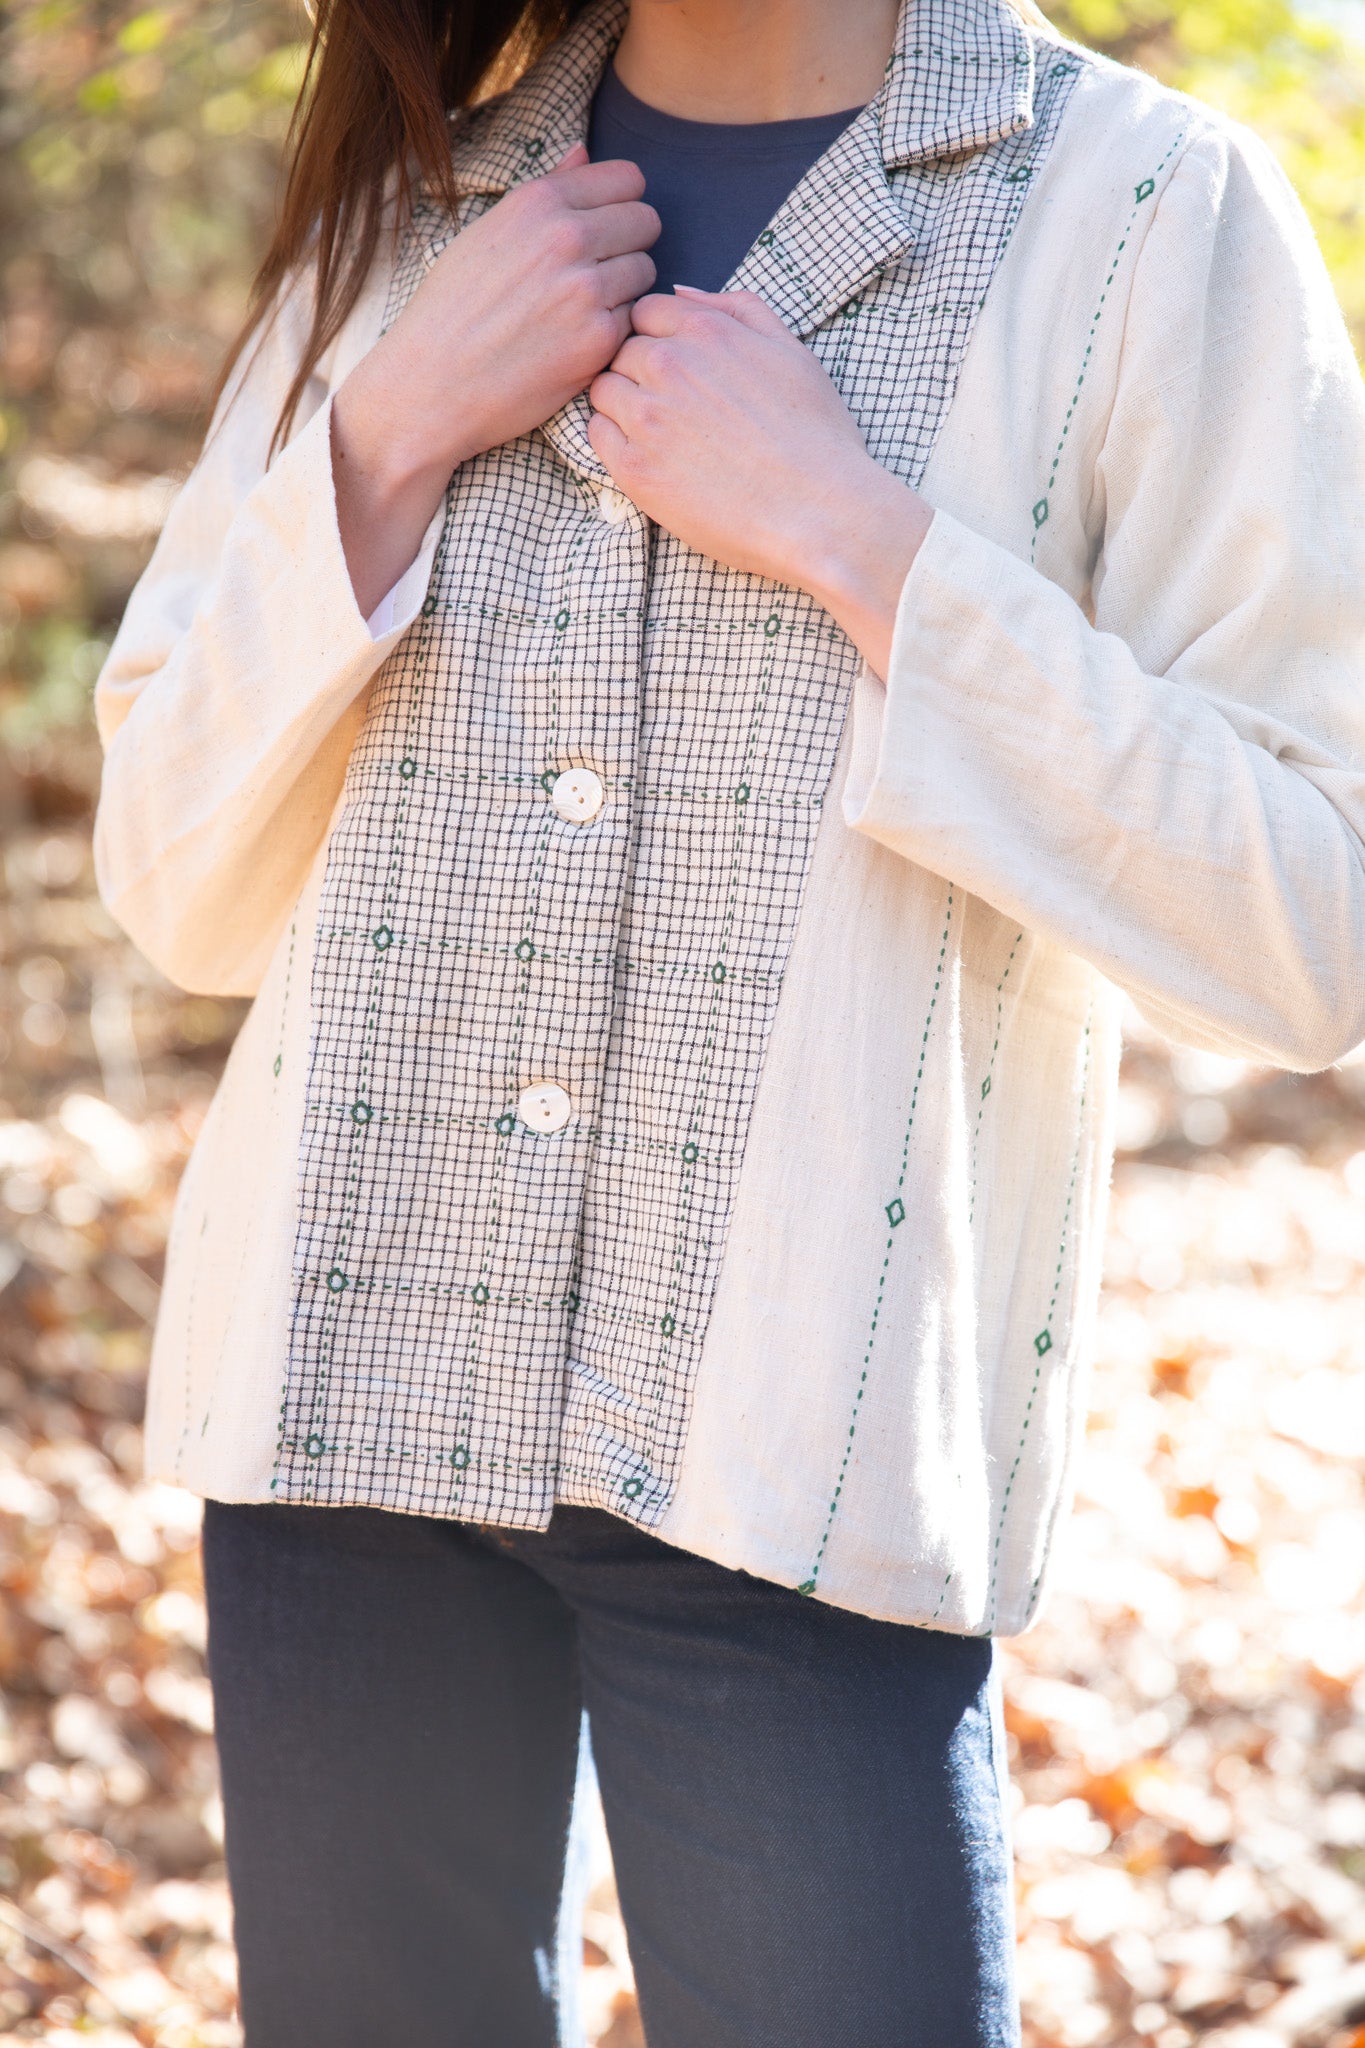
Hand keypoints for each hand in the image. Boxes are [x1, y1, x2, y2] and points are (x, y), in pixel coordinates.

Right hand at [333, 145, 658, 616]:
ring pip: (645, 272)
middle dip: (630, 244)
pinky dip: (614, 329)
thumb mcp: (488, 234)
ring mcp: (586, 289)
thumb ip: (547, 192)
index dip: (623, 204)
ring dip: (625, 289)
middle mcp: (567, 237)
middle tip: (598, 272)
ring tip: (582, 308)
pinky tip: (577, 339)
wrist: (432, 385)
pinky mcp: (598, 339)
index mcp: (540, 202)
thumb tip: (585, 153)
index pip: (628, 179)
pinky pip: (633, 320)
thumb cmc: (453, 310)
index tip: (608, 227)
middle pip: (646, 222)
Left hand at [587, 288, 932, 677]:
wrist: (818, 510)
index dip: (656, 337)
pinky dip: (613, 440)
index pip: (645, 312)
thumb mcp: (791, 350)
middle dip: (638, 371)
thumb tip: (682, 293)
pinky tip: (649, 455)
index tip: (676, 367)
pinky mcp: (635, 469)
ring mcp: (647, 418)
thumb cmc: (814, 435)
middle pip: (621, 351)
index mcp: (705, 332)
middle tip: (672, 407)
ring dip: (621, 404)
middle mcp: (668, 366)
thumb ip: (737, 309)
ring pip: (603, 391)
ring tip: (660, 434)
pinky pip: (596, 436)